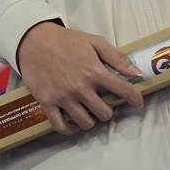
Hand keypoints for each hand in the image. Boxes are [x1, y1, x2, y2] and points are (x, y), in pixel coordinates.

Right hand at [16, 21, 144, 134]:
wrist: (32, 39)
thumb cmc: (65, 40)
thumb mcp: (93, 41)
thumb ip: (116, 57)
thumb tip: (136, 73)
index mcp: (94, 71)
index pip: (124, 91)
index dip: (136, 99)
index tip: (137, 102)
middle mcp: (80, 87)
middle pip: (105, 113)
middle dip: (107, 109)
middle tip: (102, 102)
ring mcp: (63, 96)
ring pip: (86, 123)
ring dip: (91, 119)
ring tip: (88, 110)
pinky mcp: (47, 102)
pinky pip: (61, 126)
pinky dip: (70, 129)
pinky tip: (74, 123)